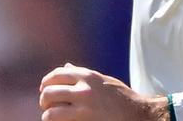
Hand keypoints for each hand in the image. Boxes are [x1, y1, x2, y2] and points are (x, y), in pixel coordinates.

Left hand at [39, 63, 169, 120]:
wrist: (139, 115)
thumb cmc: (122, 98)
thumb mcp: (103, 81)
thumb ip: (83, 75)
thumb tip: (66, 66)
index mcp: (88, 76)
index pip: (57, 75)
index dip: (46, 82)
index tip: (44, 89)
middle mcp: (83, 89)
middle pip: (50, 92)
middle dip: (44, 100)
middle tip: (47, 106)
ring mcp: (84, 108)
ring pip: (51, 113)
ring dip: (48, 116)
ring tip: (52, 118)